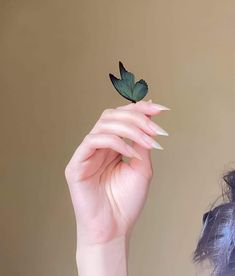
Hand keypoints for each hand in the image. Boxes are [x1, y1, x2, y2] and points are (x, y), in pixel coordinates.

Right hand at [65, 100, 168, 245]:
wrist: (114, 228)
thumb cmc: (126, 202)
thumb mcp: (141, 167)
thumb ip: (142, 144)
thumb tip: (150, 120)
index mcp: (112, 147)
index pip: (121, 118)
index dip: (139, 109)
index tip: (160, 108)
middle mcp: (98, 147)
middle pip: (112, 116)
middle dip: (136, 117)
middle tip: (156, 128)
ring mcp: (86, 154)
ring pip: (103, 125)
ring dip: (129, 128)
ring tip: (148, 141)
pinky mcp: (76, 164)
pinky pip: (93, 141)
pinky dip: (114, 142)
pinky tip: (130, 152)